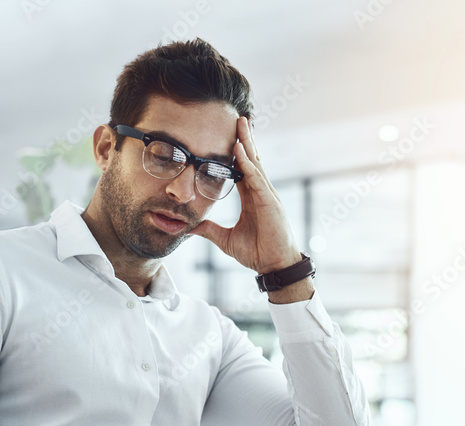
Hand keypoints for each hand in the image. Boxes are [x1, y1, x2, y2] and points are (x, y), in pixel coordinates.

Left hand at [190, 116, 301, 274]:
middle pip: (251, 160)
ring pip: (255, 164)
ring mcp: (267, 195)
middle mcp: (261, 192)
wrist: (274, 267)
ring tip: (241, 124)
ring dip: (247, 143)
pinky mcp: (270, 203)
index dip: (236, 152)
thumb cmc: (257, 252)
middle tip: (237, 118)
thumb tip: (190, 226)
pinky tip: (240, 151)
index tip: (227, 135)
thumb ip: (210, 229)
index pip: (242, 169)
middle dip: (244, 139)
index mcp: (252, 197)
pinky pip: (257, 179)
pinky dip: (248, 164)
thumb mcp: (225, 239)